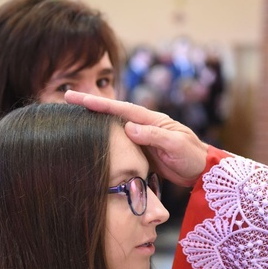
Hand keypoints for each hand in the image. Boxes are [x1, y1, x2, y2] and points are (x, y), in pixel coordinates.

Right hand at [64, 90, 208, 186]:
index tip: (78, 98)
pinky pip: (118, 143)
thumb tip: (128, 127)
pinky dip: (103, 139)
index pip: (121, 109)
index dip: (99, 103)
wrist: (201, 171)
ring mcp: (140, 138)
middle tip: (66, 97)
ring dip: (93, 120)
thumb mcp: (175, 145)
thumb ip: (154, 136)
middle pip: (112, 113)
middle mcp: (143, 125)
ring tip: (71, 115)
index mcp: (151, 119)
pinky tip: (90, 139)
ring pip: (112, 127)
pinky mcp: (139, 152)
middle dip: (90, 105)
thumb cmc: (192, 156)